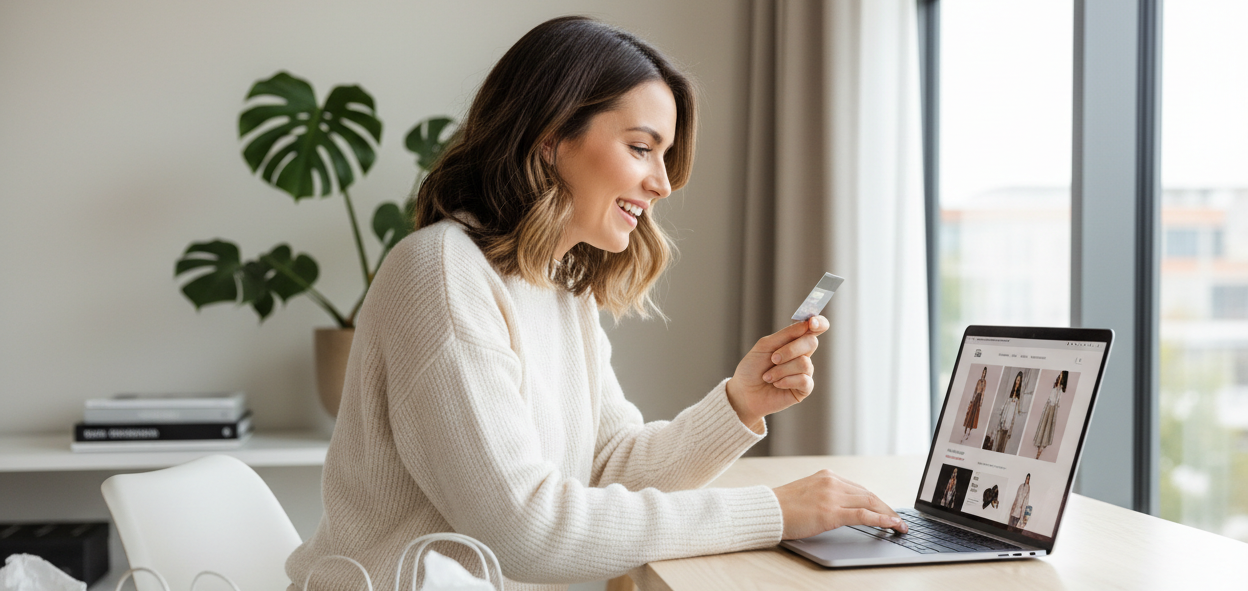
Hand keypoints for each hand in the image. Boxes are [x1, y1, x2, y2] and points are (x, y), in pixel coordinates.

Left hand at [726, 316, 827, 429]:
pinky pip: (804, 380)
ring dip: (781, 369)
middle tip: (773, 359)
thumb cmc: (753, 368)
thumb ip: (785, 334)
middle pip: (811, 342)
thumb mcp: (765, 346)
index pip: (815, 327)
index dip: (819, 323)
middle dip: (790, 350)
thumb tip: (807, 324)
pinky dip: (786, 381)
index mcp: (794, 341)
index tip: (811, 323)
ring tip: (768, 377)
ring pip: (804, 363)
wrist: (744, 392)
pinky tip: (776, 384)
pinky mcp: (804, 388)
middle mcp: (803, 354)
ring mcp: (805, 372)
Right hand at [772, 470, 907, 538]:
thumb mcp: (808, 494)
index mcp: (827, 476)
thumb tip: (845, 508)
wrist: (766, 511)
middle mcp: (832, 482)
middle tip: (898, 520)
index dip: (876, 501)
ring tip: (899, 525)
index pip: (860, 489)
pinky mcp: (830, 512)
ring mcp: (832, 496)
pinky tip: (891, 524)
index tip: (886, 510)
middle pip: (869, 494)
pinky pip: (863, 515)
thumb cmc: (783, 507)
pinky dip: (881, 519)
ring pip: (870, 503)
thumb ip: (827, 496)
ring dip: (888, 514)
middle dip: (887, 508)